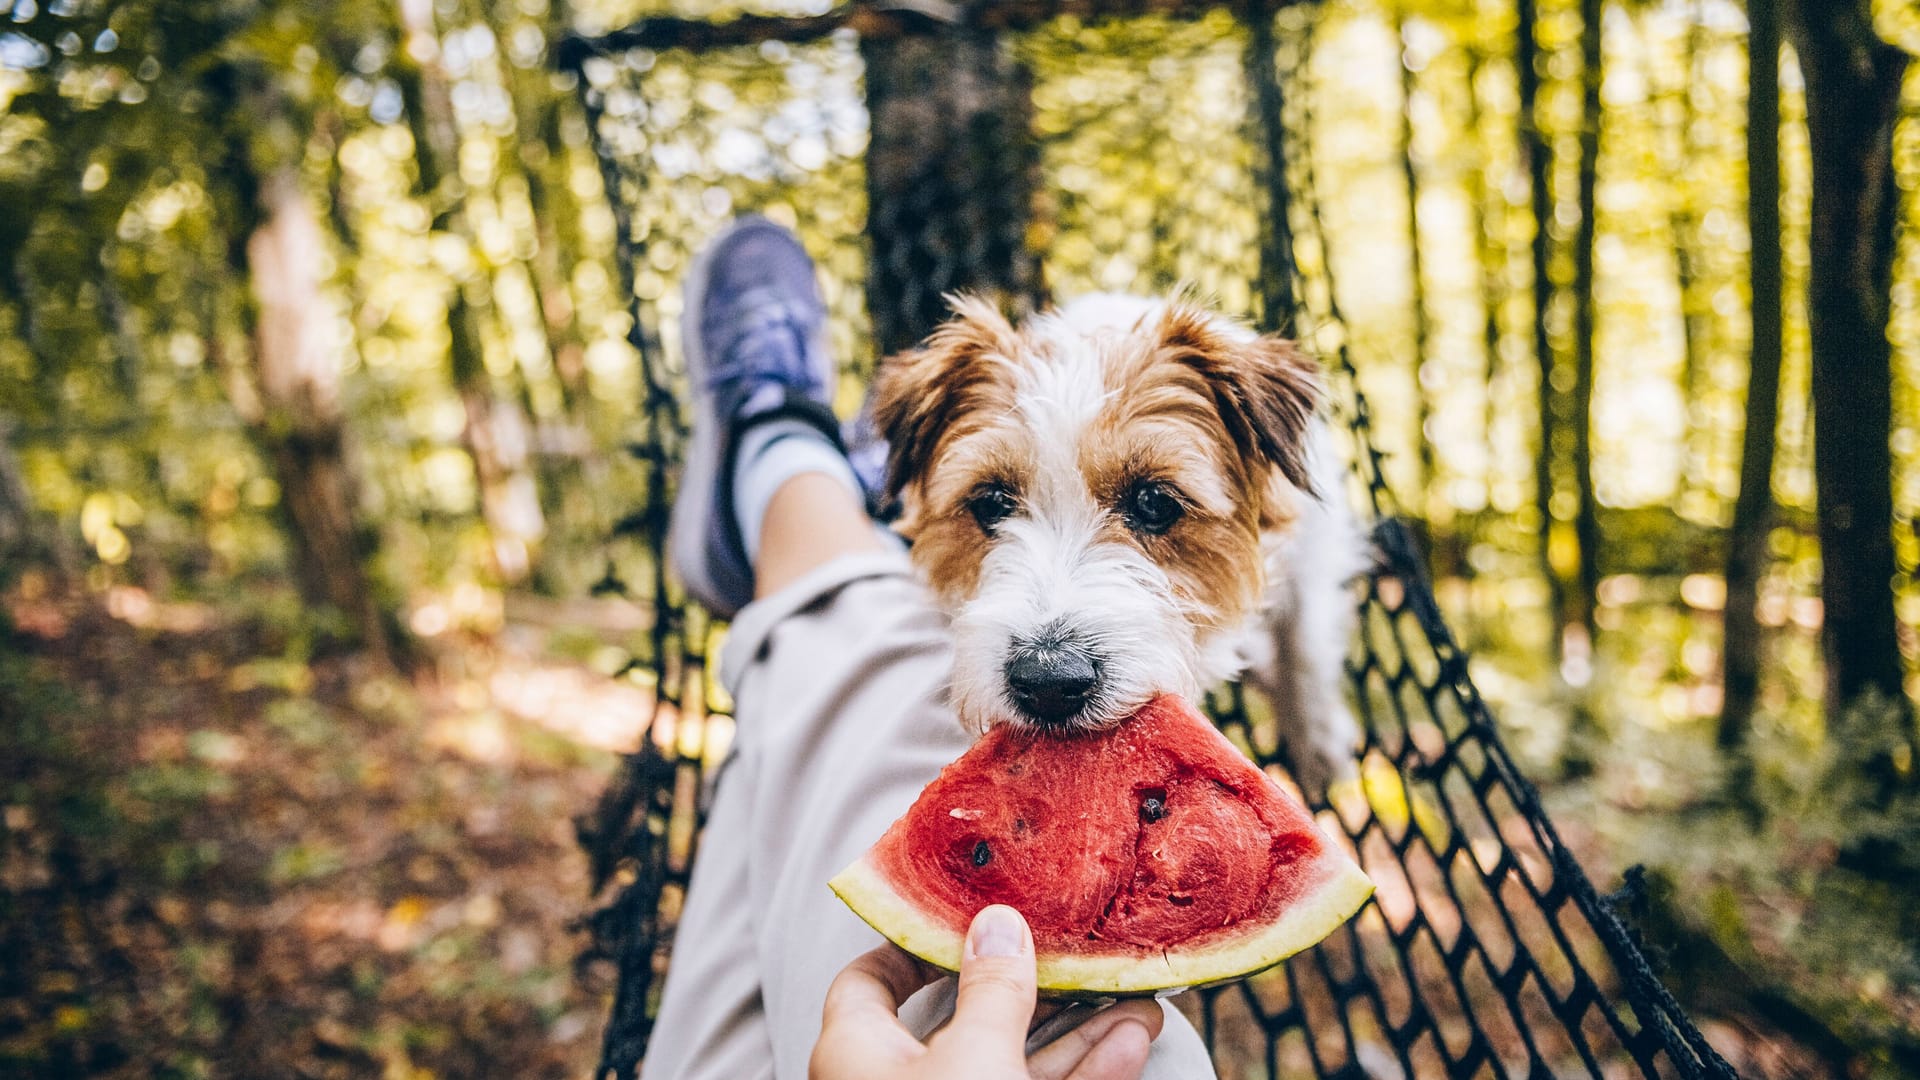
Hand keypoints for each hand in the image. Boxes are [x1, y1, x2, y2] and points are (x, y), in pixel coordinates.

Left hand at [811, 905, 1164, 1079]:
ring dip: (1077, 1034)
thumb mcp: (974, 1057)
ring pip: (1013, 1066)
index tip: (969, 914)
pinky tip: (1131, 1045)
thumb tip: (996, 922)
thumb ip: (991, 988)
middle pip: (963, 1020)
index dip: (915, 942)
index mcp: (857, 1054)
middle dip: (1033, 988)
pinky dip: (1084, 1078)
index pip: (870, 980)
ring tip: (1134, 997)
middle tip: (1079, 953)